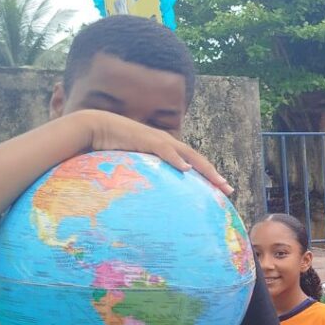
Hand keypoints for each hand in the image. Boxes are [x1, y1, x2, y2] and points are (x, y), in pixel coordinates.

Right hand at [77, 110, 232, 196]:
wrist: (96, 128)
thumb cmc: (114, 148)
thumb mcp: (135, 165)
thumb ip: (147, 176)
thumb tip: (152, 196)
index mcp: (167, 149)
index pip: (192, 164)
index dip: (207, 176)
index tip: (220, 191)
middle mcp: (167, 143)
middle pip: (197, 160)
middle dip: (214, 175)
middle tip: (228, 190)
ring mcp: (158, 140)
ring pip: (188, 155)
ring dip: (204, 169)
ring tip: (217, 181)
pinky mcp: (146, 139)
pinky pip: (165, 150)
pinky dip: (177, 160)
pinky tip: (186, 170)